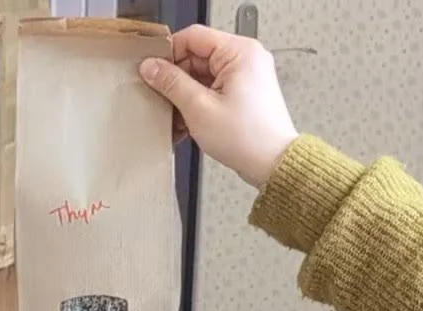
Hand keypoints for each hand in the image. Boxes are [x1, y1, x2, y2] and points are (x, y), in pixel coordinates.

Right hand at [138, 24, 298, 189]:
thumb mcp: (199, 108)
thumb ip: (171, 83)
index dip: (169, 53)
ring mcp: (245, 74)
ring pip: (201, 74)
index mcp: (239, 52)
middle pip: (196, 55)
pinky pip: (211, 87)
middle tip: (162, 99)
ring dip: (184, 94)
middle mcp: (245, 57)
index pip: (193, 36)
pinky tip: (187, 121)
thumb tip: (150, 67)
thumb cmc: (247, 137)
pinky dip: (196, 101)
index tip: (152, 72)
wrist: (272, 163)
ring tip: (176, 116)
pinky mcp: (243, 90)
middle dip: (176, 78)